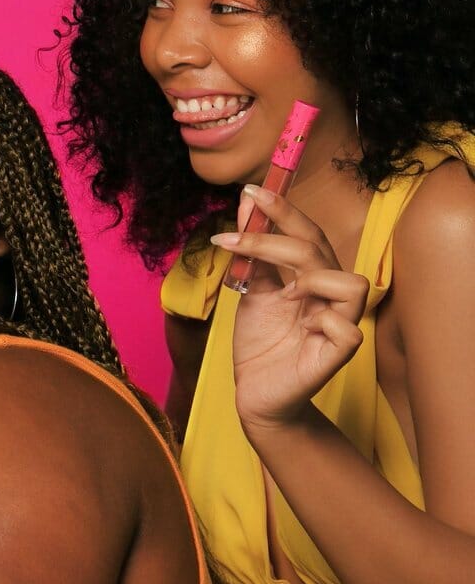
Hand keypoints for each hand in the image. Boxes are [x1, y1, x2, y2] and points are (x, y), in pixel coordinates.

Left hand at [211, 183, 368, 431]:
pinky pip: (348, 328)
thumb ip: (252, 253)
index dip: (283, 211)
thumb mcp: (250, 290)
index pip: (308, 233)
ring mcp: (339, 322)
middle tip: (232, 239)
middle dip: (274, 238)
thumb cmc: (260, 341)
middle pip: (318, 251)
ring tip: (282, 296)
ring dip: (310, 279)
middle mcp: (331, 294)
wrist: (254, 391)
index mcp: (313, 276)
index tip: (251, 192)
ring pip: (352, 283)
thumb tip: (245, 206)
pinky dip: (321, 320)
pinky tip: (300, 326)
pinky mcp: (340, 353)